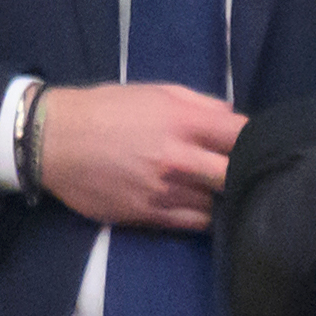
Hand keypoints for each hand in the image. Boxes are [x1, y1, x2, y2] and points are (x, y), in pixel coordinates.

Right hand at [37, 82, 246, 230]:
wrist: (54, 141)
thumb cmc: (108, 109)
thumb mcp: (158, 92)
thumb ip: (203, 105)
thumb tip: (236, 119)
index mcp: (184, 122)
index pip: (242, 135)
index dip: (258, 139)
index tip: (261, 143)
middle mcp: (178, 159)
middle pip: (236, 175)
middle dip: (246, 173)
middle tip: (249, 173)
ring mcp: (163, 192)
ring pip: (217, 204)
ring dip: (224, 198)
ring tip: (222, 191)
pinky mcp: (147, 216)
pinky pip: (193, 223)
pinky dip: (204, 217)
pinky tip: (204, 207)